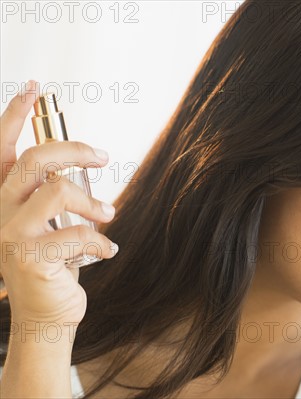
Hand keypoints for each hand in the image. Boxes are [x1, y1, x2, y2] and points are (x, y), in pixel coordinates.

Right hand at [0, 80, 117, 323]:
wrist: (44, 315)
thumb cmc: (52, 265)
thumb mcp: (48, 225)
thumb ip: (54, 194)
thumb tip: (83, 161)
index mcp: (3, 198)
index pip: (1, 149)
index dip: (14, 115)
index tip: (34, 88)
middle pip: (37, 160)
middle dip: (76, 151)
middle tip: (103, 157)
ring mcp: (11, 234)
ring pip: (59, 192)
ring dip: (94, 204)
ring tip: (109, 216)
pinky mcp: (31, 257)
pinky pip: (77, 234)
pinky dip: (101, 242)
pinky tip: (108, 252)